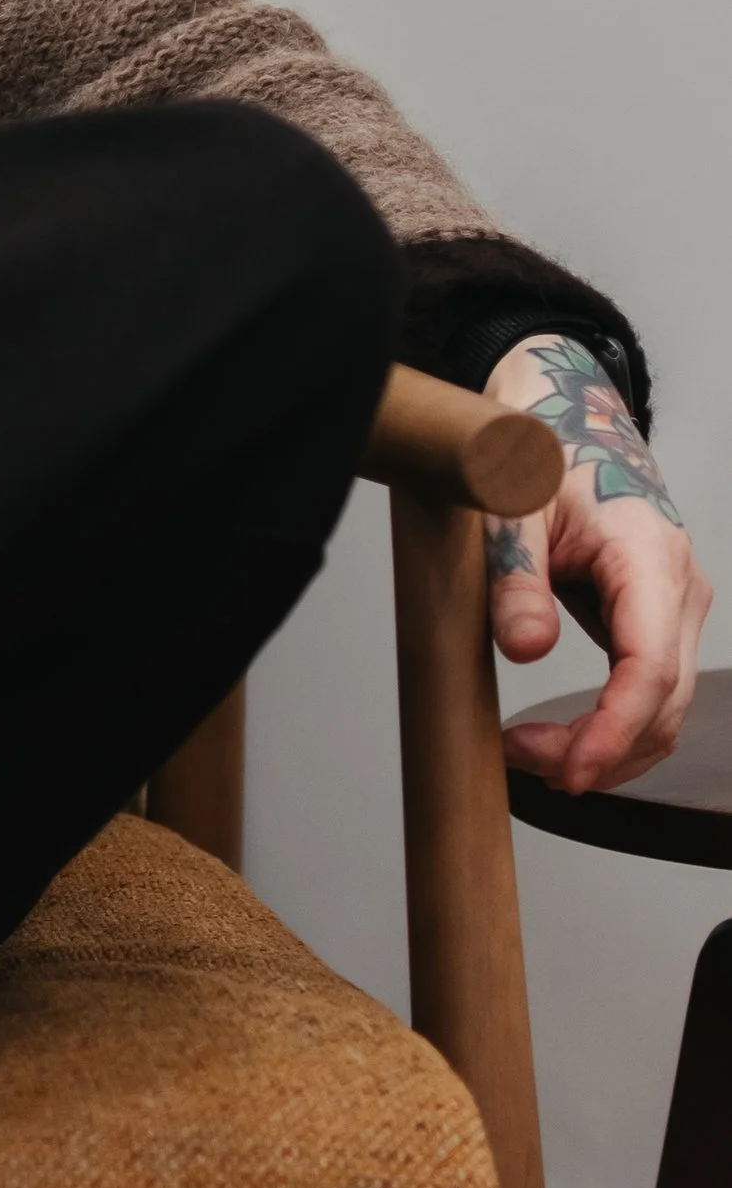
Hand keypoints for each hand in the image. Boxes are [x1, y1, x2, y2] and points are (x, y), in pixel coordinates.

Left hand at [488, 331, 710, 794]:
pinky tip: (562, 739)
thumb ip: (516, 576)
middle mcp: (678, 588)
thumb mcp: (511, 507)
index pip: (651, 668)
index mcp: (649, 556)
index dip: (613, 731)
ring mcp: (676, 607)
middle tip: (525, 764)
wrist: (566, 417)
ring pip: (665, 708)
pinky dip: (614, 726)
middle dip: (602, 751)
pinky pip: (652, 691)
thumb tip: (524, 650)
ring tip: (531, 756)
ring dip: (608, 748)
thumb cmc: (540, 454)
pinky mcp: (659, 619)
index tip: (566, 770)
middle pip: (665, 704)